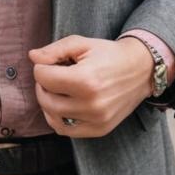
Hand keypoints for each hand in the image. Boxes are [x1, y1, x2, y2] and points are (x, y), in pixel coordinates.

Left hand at [29, 35, 152, 137]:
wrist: (141, 69)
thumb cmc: (109, 54)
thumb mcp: (82, 43)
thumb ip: (54, 50)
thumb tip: (32, 56)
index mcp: (86, 80)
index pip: (44, 78)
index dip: (41, 67)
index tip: (49, 62)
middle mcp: (91, 104)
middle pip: (46, 100)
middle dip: (42, 85)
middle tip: (50, 75)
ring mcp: (97, 120)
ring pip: (53, 118)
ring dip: (48, 103)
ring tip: (57, 90)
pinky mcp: (100, 130)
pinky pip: (66, 131)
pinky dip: (58, 119)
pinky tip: (63, 105)